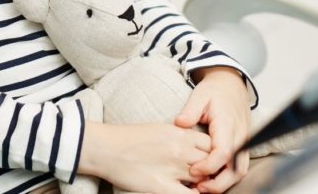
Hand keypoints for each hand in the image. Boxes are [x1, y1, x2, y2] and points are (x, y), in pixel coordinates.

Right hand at [80, 122, 211, 193]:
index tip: (208, 162)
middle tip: (206, 178)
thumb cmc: (128, 139)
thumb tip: (193, 148)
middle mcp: (179, 149)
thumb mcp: (158, 130)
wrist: (105, 148)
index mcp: (178, 133)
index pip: (210, 143)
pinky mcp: (162, 187)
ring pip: (204, 180)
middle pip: (212, 162)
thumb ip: (179, 137)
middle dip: (213, 171)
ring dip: (204, 185)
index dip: (213, 154)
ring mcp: (172, 169)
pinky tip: (189, 193)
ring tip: (197, 186)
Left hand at [176, 67, 251, 192]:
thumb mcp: (200, 94)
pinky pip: (238, 167)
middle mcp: (240, 136)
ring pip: (239, 171)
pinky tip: (209, 179)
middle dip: (218, 183)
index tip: (191, 170)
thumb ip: (190, 110)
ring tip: (201, 187)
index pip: (223, 152)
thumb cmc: (214, 90)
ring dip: (223, 183)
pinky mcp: (242, 146)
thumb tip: (179, 123)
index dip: (208, 166)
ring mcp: (244, 142)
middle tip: (197, 188)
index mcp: (228, 124)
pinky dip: (226, 177)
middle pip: (236, 169)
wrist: (231, 84)